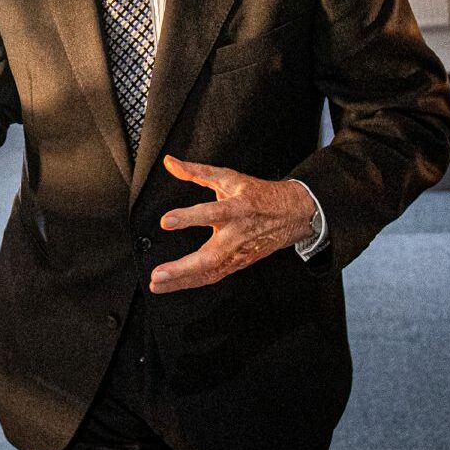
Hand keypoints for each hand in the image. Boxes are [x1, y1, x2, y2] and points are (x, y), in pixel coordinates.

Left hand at [150, 155, 316, 293]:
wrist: (291, 215)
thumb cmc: (259, 196)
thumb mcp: (229, 178)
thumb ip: (197, 171)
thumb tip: (170, 163)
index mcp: (236, 209)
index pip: (211, 213)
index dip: (188, 217)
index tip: (166, 221)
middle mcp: (237, 235)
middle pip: (210, 257)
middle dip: (182, 268)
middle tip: (158, 274)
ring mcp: (238, 253)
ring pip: (210, 273)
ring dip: (182, 281)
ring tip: (158, 284)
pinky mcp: (238, 264)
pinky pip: (213, 277)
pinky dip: (193, 283)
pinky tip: (174, 286)